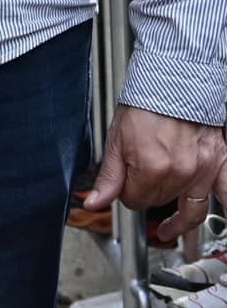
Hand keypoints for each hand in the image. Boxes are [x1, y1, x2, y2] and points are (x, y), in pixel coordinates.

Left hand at [86, 105, 226, 242]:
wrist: (170, 81)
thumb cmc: (144, 105)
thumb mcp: (116, 139)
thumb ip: (108, 177)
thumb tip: (94, 203)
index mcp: (151, 168)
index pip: (135, 202)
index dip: (126, 193)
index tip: (125, 183)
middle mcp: (180, 174)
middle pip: (160, 203)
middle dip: (148, 194)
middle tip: (143, 178)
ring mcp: (203, 170)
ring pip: (190, 208)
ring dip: (176, 208)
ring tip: (170, 225)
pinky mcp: (220, 163)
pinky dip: (226, 209)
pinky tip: (221, 223)